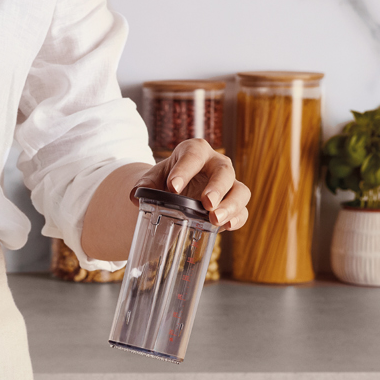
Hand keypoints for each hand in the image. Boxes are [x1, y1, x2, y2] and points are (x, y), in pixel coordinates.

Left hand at [132, 139, 250, 231]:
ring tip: (215, 219)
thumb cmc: (166, 180)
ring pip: (240, 191)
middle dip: (216, 188)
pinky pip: (242, 211)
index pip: (193, 155)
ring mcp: (228, 185)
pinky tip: (227, 227)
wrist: (176, 191)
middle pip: (224, 171)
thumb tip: (136, 195)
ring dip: (230, 205)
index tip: (173, 187)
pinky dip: (237, 218)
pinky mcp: (233, 204)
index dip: (185, 170)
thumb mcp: (152, 179)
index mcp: (194, 152)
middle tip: (206, 203)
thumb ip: (144, 185)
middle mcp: (216, 165)